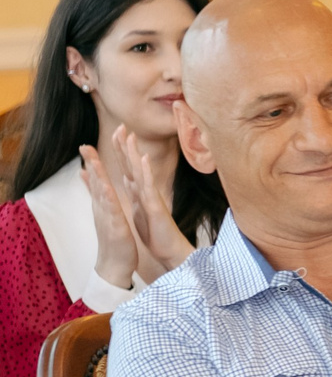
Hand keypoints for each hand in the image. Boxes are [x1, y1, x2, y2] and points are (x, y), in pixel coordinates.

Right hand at [77, 146, 140, 291]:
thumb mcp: (105, 217)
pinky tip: (106, 187)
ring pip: (102, 193)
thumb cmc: (112, 239)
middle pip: (96, 183)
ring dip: (98, 177)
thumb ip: (99, 204)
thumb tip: (93, 194)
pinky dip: (109, 198)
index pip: (96, 180)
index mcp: (103, 205)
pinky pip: (112, 210)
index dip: (92, 163)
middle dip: (91, 164)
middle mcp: (102, 208)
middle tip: (84, 145)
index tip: (87, 145)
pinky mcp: (115, 226)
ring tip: (93, 160)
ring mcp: (107, 216)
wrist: (115, 264)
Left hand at [112, 127, 196, 282]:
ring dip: (134, 153)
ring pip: (141, 171)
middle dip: (126, 145)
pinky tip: (143, 159)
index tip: (115, 134)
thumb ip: (134, 195)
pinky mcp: (155, 206)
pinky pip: (149, 187)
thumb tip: (126, 181)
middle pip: (133, 165)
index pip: (127, 168)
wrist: (170, 251)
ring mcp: (152, 197)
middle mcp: (145, 191)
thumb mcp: (139, 211)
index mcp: (139, 193)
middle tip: (121, 126)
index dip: (121, 151)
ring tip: (129, 136)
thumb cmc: (156, 233)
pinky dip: (146, 173)